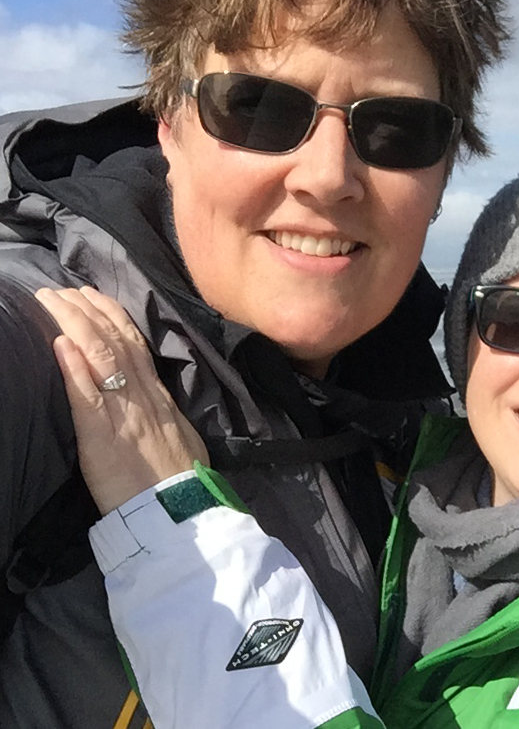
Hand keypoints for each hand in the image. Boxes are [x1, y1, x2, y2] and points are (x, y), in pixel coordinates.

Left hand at [35, 286, 208, 515]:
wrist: (181, 514)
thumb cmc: (179, 482)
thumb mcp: (181, 436)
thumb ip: (163, 413)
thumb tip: (152, 396)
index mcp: (159, 398)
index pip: (136, 346)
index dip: (113, 316)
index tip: (93, 296)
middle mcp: (143, 397)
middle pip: (117, 342)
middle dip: (91, 310)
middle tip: (66, 287)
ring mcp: (124, 414)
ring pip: (102, 358)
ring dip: (76, 324)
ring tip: (53, 300)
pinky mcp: (103, 437)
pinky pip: (88, 396)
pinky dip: (73, 367)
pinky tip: (58, 343)